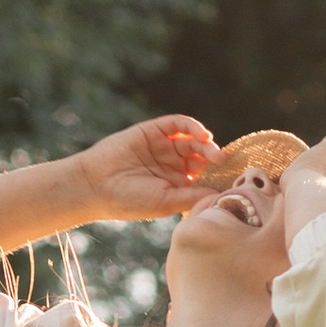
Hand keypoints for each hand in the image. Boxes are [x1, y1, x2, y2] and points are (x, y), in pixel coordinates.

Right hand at [75, 115, 217, 223]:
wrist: (95, 186)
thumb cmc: (128, 201)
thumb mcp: (166, 202)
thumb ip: (193, 196)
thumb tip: (222, 195)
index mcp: (176, 183)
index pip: (204, 174)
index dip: (217, 173)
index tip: (230, 176)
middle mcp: (171, 164)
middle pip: (200, 155)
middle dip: (212, 156)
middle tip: (221, 160)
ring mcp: (162, 146)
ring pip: (191, 139)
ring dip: (204, 142)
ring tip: (212, 149)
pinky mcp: (152, 131)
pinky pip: (177, 124)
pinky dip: (191, 125)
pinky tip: (201, 134)